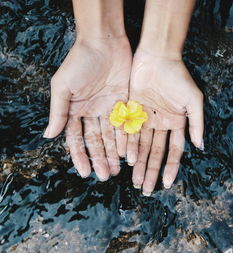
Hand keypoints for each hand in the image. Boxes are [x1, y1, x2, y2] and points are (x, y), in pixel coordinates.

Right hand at [44, 36, 131, 180]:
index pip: (76, 139)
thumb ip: (58, 112)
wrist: (105, 42)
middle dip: (100, 159)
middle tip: (106, 176)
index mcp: (75, 110)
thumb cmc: (80, 62)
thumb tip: (49, 136)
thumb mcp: (63, 87)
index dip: (80, 156)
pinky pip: (126, 125)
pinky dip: (126, 139)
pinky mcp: (125, 103)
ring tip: (118, 170)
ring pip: (112, 137)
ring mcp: (109, 109)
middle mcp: (92, 113)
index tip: (84, 173)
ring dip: (114, 153)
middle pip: (96, 141)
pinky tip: (129, 153)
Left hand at [128, 50, 203, 194]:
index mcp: (176, 123)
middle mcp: (160, 124)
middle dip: (151, 171)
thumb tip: (200, 146)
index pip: (173, 151)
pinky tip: (126, 160)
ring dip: (139, 163)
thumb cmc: (178, 77)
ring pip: (141, 146)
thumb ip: (196, 123)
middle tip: (145, 189)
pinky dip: (128, 146)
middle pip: (155, 153)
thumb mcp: (193, 100)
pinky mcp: (131, 111)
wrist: (157, 56)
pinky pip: (129, 132)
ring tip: (135, 181)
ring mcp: (145, 119)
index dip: (170, 168)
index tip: (166, 184)